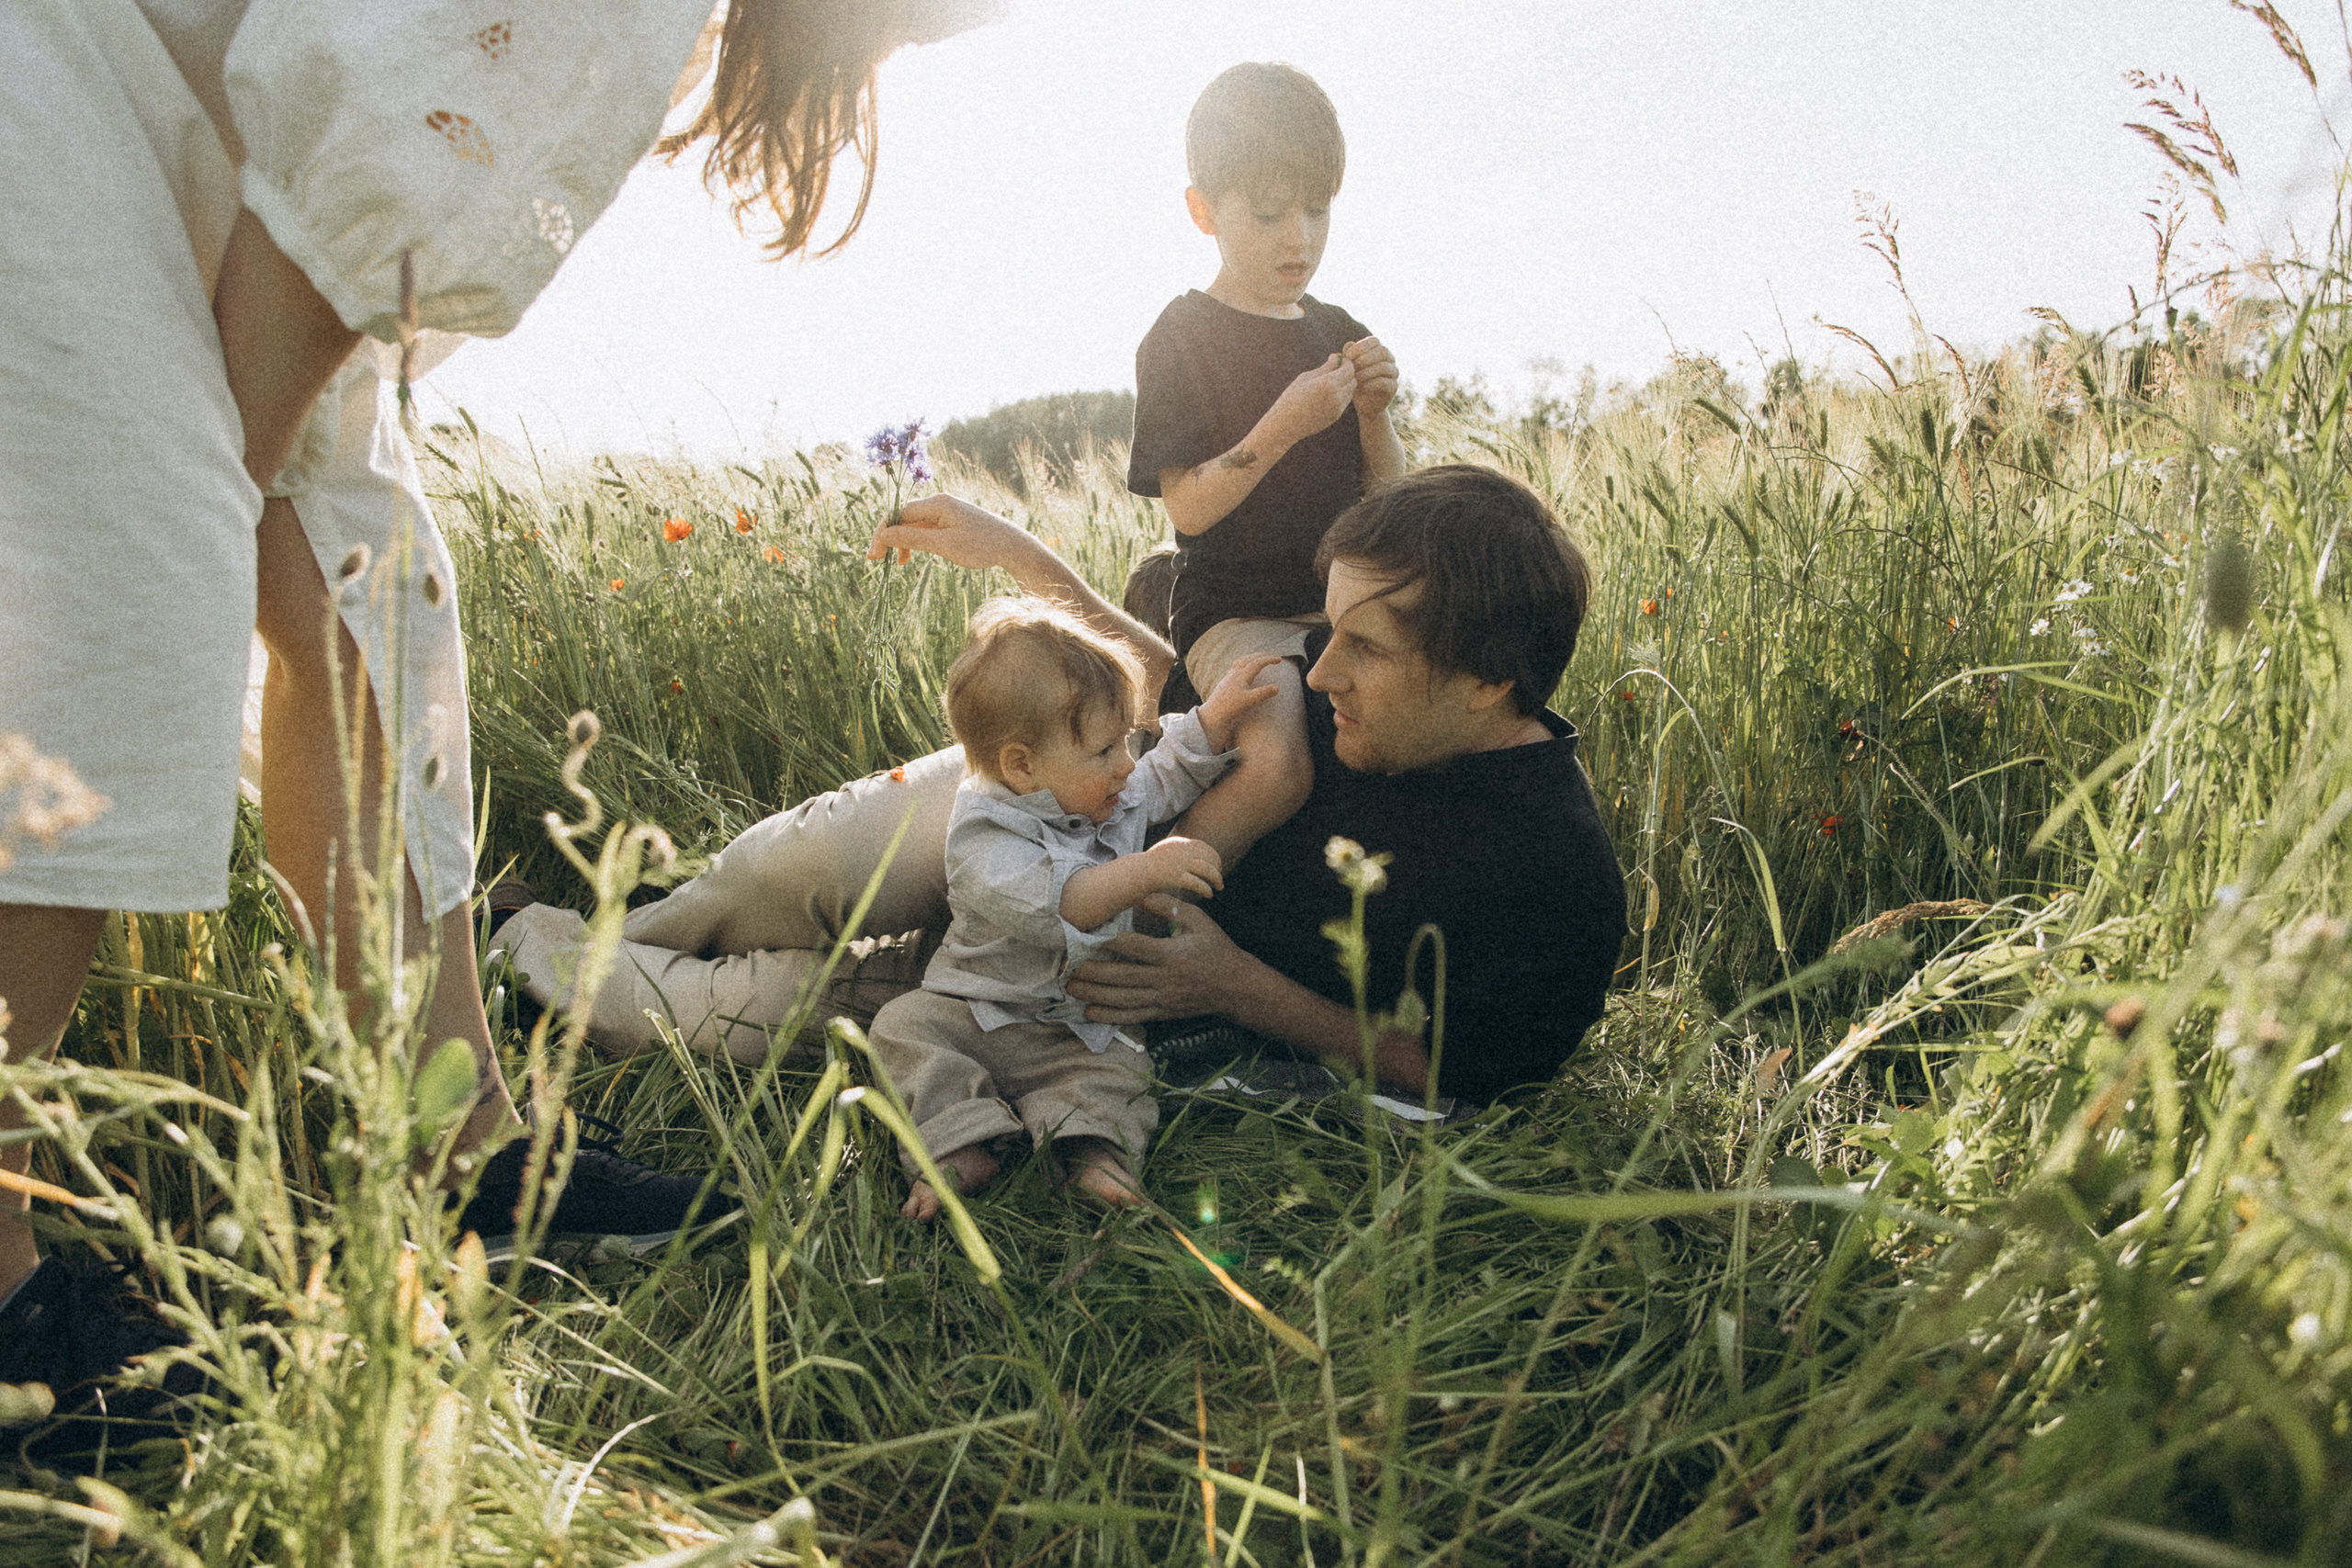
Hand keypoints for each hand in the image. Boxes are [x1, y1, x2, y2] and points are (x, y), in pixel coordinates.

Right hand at [866, 493, 1034, 569]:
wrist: (1012, 546)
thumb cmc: (982, 545)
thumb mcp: (945, 545)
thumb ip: (913, 539)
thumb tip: (884, 536)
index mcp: (937, 504)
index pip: (898, 514)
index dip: (882, 533)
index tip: (873, 555)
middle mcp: (938, 503)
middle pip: (903, 517)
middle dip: (888, 538)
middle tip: (875, 560)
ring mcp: (944, 511)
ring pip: (912, 524)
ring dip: (901, 542)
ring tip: (898, 564)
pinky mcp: (950, 520)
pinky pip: (924, 529)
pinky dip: (915, 542)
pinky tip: (909, 558)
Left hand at [1068, 895, 1244, 1022]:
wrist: (1235, 987)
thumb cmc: (1215, 949)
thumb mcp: (1200, 921)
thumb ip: (1170, 907)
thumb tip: (1141, 896)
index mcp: (1172, 954)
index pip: (1135, 947)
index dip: (1109, 942)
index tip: (1087, 937)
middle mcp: (1164, 979)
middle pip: (1122, 976)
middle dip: (1093, 973)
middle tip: (1068, 967)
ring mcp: (1162, 999)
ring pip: (1122, 999)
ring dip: (1094, 995)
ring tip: (1071, 988)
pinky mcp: (1162, 1013)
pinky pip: (1132, 1016)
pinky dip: (1110, 1017)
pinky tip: (1089, 1013)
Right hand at [1140, 835, 1222, 900]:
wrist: (1137, 872)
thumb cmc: (1151, 865)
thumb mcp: (1166, 850)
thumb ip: (1180, 850)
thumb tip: (1196, 856)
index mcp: (1180, 843)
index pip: (1203, 846)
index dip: (1213, 855)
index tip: (1217, 865)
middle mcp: (1182, 851)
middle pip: (1208, 857)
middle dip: (1217, 867)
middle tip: (1220, 878)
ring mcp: (1180, 864)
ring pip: (1207, 870)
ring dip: (1216, 879)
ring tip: (1219, 887)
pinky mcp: (1177, 878)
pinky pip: (1198, 884)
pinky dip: (1206, 890)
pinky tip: (1209, 895)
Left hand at [1198, 653, 1283, 747]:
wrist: (1212, 714)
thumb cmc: (1230, 708)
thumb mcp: (1249, 701)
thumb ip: (1263, 693)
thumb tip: (1277, 687)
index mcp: (1242, 675)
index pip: (1258, 663)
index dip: (1269, 660)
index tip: (1280, 660)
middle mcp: (1234, 673)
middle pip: (1249, 659)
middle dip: (1262, 656)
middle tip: (1272, 657)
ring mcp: (1228, 677)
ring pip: (1241, 661)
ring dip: (1251, 657)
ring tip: (1259, 658)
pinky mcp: (1225, 682)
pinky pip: (1235, 667)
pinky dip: (1243, 664)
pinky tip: (1243, 669)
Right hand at [1264, 353, 1357, 446]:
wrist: (1286, 424)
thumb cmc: (1292, 397)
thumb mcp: (1306, 378)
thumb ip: (1325, 367)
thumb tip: (1337, 357)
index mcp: (1328, 383)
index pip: (1349, 370)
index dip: (1347, 363)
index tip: (1341, 360)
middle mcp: (1337, 396)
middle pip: (1353, 381)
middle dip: (1348, 374)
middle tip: (1337, 370)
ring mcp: (1338, 408)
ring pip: (1350, 392)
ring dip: (1345, 385)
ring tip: (1331, 382)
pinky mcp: (1336, 416)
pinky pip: (1344, 402)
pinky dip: (1341, 395)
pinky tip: (1327, 394)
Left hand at [1342, 337, 1398, 417]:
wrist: (1364, 404)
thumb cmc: (1356, 382)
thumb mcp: (1349, 368)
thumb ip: (1349, 356)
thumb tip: (1348, 345)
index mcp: (1379, 351)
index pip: (1374, 341)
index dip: (1361, 346)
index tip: (1348, 355)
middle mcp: (1389, 359)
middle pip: (1382, 351)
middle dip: (1365, 358)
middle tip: (1352, 367)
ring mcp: (1393, 372)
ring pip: (1384, 366)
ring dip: (1366, 372)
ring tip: (1354, 378)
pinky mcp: (1393, 386)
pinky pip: (1384, 382)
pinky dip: (1371, 383)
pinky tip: (1360, 387)